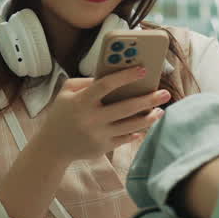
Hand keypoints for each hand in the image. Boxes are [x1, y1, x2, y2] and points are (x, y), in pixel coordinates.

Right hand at [37, 67, 170, 162]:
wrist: (53, 147)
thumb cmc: (62, 114)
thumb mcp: (66, 93)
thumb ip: (86, 82)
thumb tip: (113, 75)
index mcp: (81, 101)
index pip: (106, 85)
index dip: (125, 76)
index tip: (143, 69)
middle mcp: (91, 118)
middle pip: (126, 107)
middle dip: (149, 100)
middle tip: (166, 93)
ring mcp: (98, 135)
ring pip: (131, 125)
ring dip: (149, 118)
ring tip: (161, 110)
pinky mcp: (103, 148)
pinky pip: (126, 137)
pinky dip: (137, 131)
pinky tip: (145, 123)